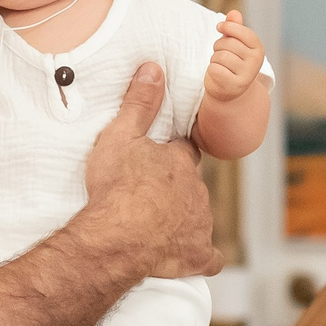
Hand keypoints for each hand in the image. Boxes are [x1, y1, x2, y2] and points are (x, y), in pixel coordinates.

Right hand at [79, 64, 222, 280]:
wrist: (118, 236)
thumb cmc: (117, 187)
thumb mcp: (120, 136)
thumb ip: (138, 104)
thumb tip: (153, 68)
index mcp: (179, 162)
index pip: (183, 151)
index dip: (172, 154)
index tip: (161, 157)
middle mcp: (196, 191)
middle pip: (191, 185)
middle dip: (177, 188)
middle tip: (150, 195)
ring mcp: (199, 224)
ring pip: (199, 217)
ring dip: (185, 219)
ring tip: (158, 226)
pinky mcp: (197, 255)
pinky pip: (209, 257)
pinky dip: (201, 256)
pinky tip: (190, 257)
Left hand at [205, 12, 264, 102]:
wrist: (228, 90)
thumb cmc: (230, 62)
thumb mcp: (233, 44)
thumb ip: (234, 28)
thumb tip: (234, 12)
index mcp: (258, 49)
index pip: (243, 31)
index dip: (228, 26)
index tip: (219, 27)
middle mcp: (256, 62)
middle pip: (228, 43)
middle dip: (218, 46)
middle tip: (221, 54)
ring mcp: (247, 75)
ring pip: (221, 56)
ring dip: (214, 59)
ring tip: (220, 65)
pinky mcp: (235, 85)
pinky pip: (215, 69)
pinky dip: (212, 70)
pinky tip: (218, 74)